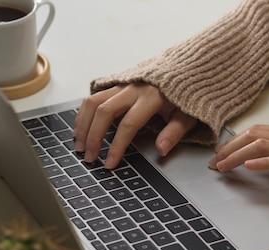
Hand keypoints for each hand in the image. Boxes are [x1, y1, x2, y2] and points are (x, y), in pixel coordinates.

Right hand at [74, 83, 197, 168]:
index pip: (129, 125)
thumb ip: (175, 132)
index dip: (117, 146)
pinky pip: (94, 96)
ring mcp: (123, 84)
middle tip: (89, 157)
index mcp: (152, 97)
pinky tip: (80, 128)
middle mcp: (133, 88)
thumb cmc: (187, 94)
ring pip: (93, 102)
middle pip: (104, 112)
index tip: (110, 163)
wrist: (187, 68)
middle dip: (93, 137)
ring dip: (83, 125)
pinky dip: (84, 113)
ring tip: (79, 145)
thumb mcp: (189, 114)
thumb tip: (161, 150)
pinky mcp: (116, 83)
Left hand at [208, 124, 268, 171]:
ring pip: (261, 146)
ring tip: (223, 165)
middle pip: (253, 136)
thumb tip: (257, 157)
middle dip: (230, 148)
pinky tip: (248, 166)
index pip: (256, 131)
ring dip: (237, 155)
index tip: (220, 149)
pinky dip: (261, 162)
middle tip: (215, 160)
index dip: (235, 139)